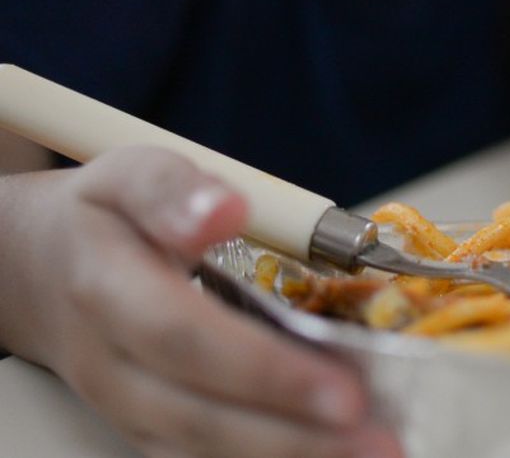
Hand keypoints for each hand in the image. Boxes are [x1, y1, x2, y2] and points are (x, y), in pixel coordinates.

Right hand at [3, 147, 404, 457]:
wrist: (37, 270)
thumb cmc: (101, 218)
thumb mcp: (129, 175)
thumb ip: (172, 191)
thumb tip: (224, 210)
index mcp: (108, 289)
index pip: (187, 339)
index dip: (263, 370)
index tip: (342, 389)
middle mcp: (110, 364)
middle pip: (199, 415)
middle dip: (293, 436)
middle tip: (378, 440)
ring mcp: (125, 406)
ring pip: (201, 450)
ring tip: (371, 453)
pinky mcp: (146, 426)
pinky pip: (200, 457)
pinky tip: (329, 455)